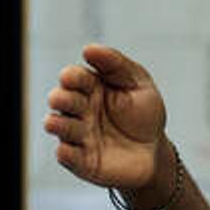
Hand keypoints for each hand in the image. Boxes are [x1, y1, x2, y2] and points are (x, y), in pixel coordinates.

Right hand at [44, 44, 168, 190]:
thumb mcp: (138, 83)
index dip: (72, 77)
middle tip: (61, 98)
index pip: (75, 78)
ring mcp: (78, 135)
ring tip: (55, 122)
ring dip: (57, 124)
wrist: (155, 151)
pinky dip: (66, 153)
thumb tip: (89, 48)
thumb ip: (116, 65)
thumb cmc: (144, 114)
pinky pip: (68, 156)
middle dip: (61, 98)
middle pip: (63, 100)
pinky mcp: (81, 160)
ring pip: (60, 127)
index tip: (73, 77)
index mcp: (90, 88)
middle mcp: (79, 110)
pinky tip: (66, 149)